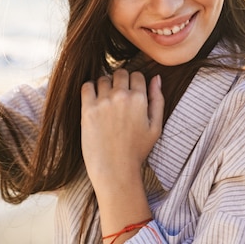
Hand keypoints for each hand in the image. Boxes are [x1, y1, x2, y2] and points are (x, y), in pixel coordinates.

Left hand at [81, 70, 163, 190]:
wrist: (116, 170)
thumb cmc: (137, 151)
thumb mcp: (156, 126)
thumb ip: (158, 99)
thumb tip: (156, 78)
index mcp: (139, 99)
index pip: (137, 75)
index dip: (134, 82)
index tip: (131, 92)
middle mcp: (121, 96)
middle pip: (120, 73)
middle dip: (120, 81)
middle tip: (118, 96)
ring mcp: (103, 102)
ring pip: (103, 78)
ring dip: (105, 85)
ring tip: (106, 101)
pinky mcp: (88, 110)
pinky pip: (87, 86)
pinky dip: (90, 89)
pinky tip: (94, 100)